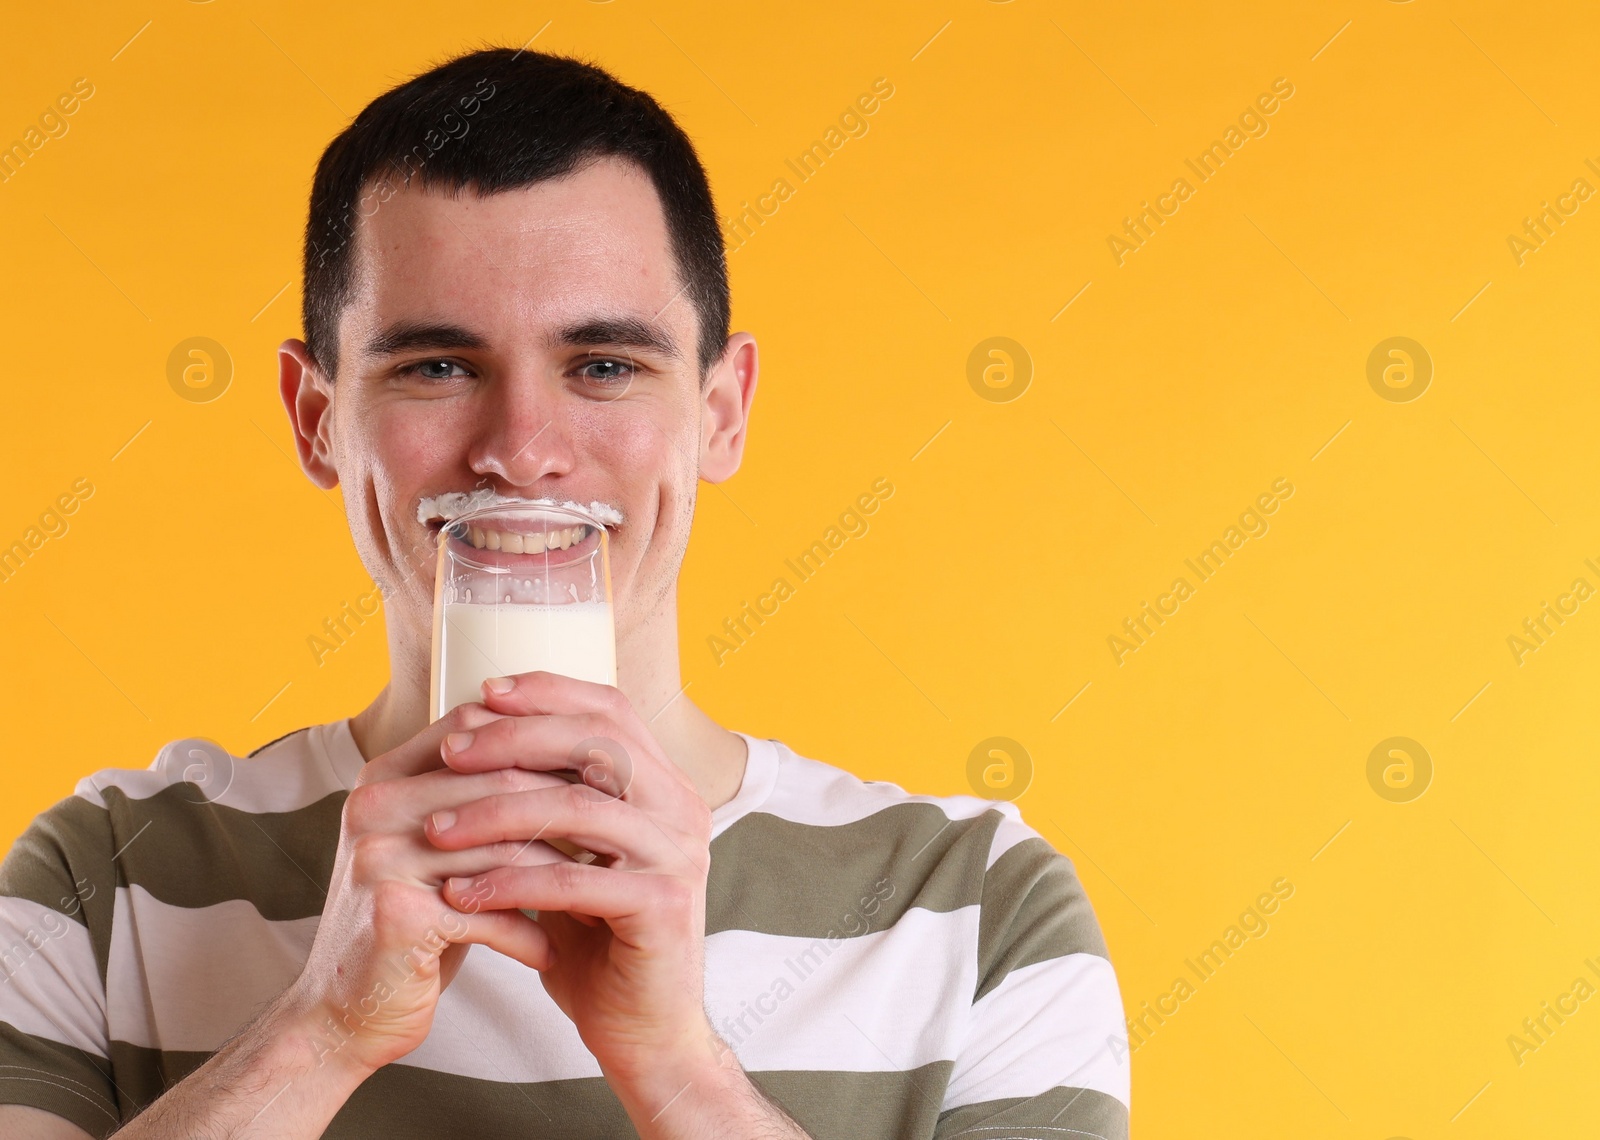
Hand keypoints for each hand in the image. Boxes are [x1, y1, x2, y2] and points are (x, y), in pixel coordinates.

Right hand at [288, 702, 575, 1075]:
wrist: (344, 1012)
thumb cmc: (412, 923)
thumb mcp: (438, 850)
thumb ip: (478, 799)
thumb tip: (573, 754)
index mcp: (383, 777)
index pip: (478, 729)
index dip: (542, 748)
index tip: (595, 780)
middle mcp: (374, 804)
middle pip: (501, 781)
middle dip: (566, 811)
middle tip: (615, 837)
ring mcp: (380, 855)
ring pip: (504, 845)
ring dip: (557, 877)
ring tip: (594, 898)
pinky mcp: (397, 912)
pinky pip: (490, 910)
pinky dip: (528, 935)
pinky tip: (548, 954)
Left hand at [427, 672, 718, 1106]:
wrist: (645, 1032)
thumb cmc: (599, 943)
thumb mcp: (574, 857)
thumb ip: (550, 801)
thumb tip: (476, 735)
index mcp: (665, 785)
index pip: (610, 709)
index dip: (547, 692)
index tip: (480, 694)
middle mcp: (682, 808)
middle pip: (597, 740)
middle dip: (514, 738)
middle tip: (450, 753)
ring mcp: (677, 855)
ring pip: (578, 806)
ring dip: (497, 812)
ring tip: (437, 829)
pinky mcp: (662, 906)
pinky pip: (574, 881)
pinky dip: (510, 882)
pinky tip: (462, 892)